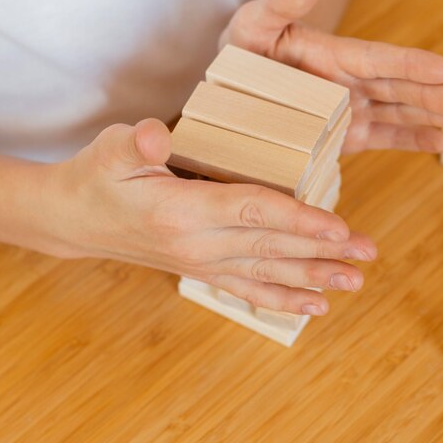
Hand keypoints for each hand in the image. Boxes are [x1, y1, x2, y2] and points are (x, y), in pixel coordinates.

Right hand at [45, 119, 375, 314]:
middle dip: (322, 250)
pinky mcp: (201, 268)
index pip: (252, 212)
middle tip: (367, 254)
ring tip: (353, 283)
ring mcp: (200, 261)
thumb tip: (157, 137)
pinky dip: (282, 298)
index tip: (340, 227)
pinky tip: (312, 306)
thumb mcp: (109, 149)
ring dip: (312, 277)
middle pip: (271, 245)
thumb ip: (135, 143)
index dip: (298, 218)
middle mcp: (197, 244)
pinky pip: (248, 288)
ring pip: (267, 271)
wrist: (74, 219)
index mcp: (181, 210)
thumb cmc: (97, 176)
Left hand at [220, 0, 442, 153]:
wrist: (231, 88)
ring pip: (397, 113)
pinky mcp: (346, 135)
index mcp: (333, 55)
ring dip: (430, 117)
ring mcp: (350, 109)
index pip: (377, 59)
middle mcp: (349, 82)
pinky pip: (384, 137)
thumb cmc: (243, 51)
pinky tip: (442, 140)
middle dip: (429, 96)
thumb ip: (280, 5)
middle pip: (396, 88)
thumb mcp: (253, 23)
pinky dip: (412, 139)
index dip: (409, 64)